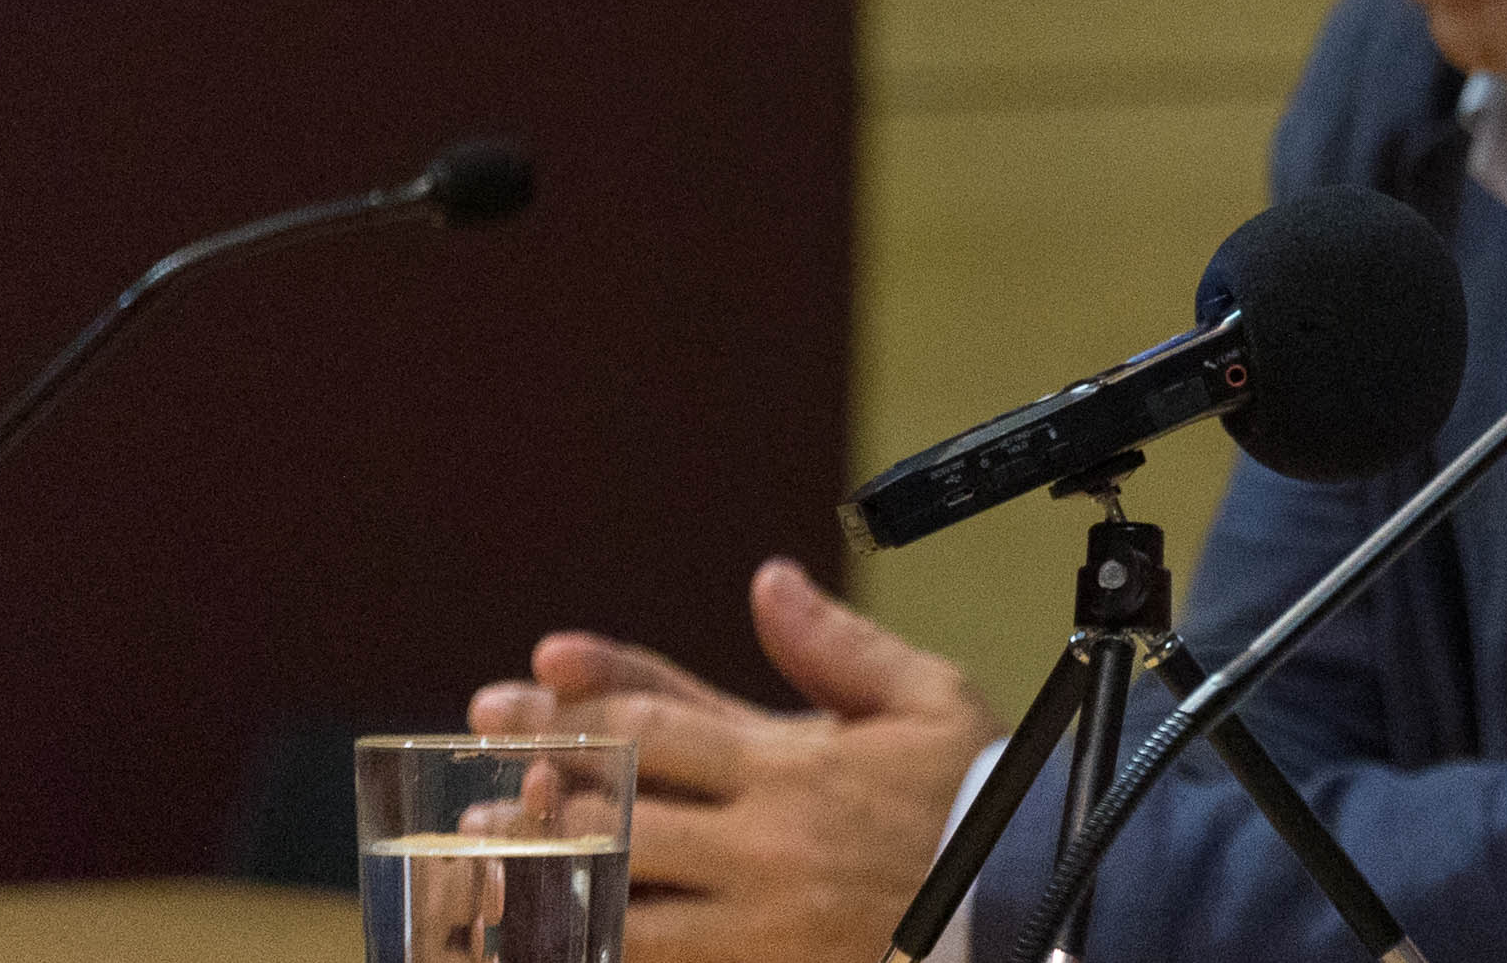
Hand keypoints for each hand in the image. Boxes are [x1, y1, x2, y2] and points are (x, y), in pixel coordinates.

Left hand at [473, 557, 993, 962]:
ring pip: (617, 898)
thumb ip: (837, 645)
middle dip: (541, 781)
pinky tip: (546, 937)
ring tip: (480, 856)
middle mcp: (761, 839)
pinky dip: (593, 947)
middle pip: (621, 806)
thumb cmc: (981, 801)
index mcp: (794, 762)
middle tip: (476, 766)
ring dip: (543, 875)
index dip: (583, 699)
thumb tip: (769, 581)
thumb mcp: (927, 701)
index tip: (522, 683)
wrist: (1029, 909)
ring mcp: (753, 919)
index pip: (662, 721)